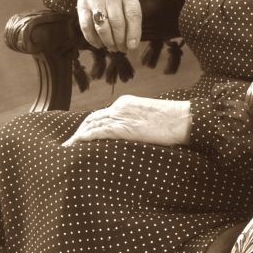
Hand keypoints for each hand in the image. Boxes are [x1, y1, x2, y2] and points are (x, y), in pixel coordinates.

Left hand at [62, 96, 191, 147]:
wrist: (184, 119)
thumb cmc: (174, 122)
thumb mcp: (152, 120)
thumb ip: (137, 124)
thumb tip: (132, 136)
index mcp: (126, 103)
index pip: (102, 114)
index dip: (89, 126)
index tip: (81, 136)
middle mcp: (119, 106)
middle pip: (92, 118)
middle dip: (79, 131)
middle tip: (69, 144)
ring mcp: (120, 116)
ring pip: (90, 125)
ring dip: (77, 136)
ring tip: (67, 149)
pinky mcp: (122, 127)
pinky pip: (96, 132)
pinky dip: (82, 139)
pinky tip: (74, 146)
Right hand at [77, 0, 141, 52]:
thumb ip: (132, 16)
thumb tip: (131, 44)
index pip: (133, 14)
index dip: (134, 33)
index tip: (133, 46)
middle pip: (117, 22)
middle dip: (120, 40)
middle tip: (122, 49)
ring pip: (102, 26)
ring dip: (108, 41)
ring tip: (113, 48)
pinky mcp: (82, 4)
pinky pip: (86, 25)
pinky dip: (92, 38)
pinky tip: (99, 45)